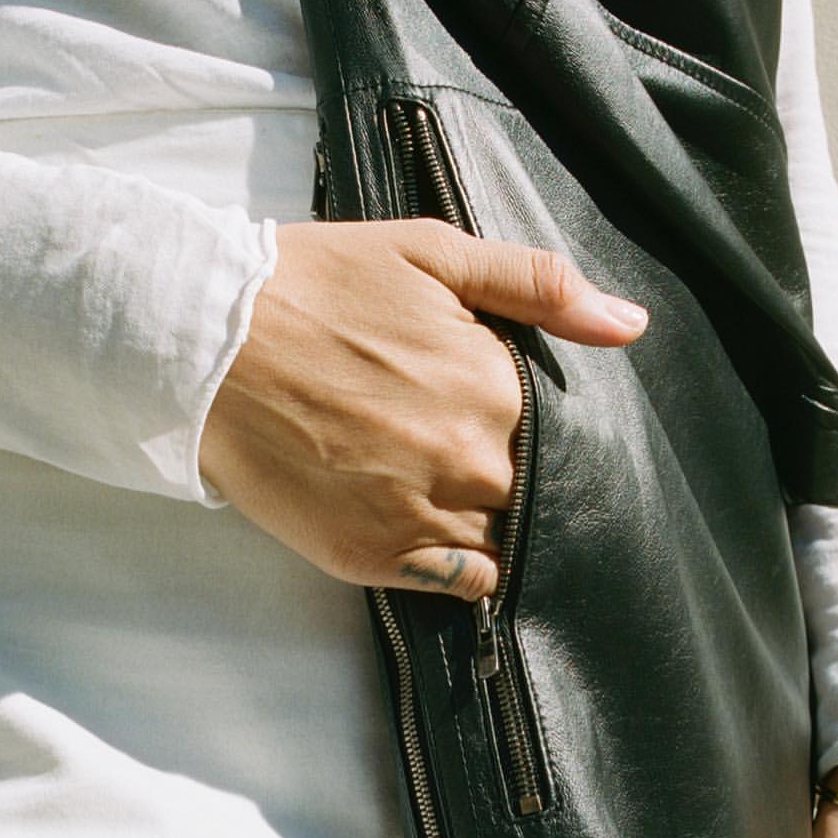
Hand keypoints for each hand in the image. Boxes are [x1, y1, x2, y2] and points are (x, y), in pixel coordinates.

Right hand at [200, 219, 647, 599]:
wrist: (207, 338)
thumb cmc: (318, 286)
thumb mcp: (433, 253)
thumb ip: (538, 286)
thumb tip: (629, 325)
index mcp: (497, 386)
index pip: (567, 440)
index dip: (551, 439)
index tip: (525, 431)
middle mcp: (472, 459)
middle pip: (536, 495)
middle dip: (525, 484)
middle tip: (482, 461)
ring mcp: (424, 516)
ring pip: (504, 544)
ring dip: (496, 528)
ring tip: (455, 497)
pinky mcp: (375, 556)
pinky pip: (459, 584)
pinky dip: (463, 570)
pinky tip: (438, 535)